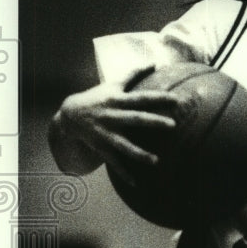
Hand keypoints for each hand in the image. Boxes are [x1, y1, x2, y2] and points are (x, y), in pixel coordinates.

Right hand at [51, 69, 176, 182]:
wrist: (69, 115)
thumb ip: (133, 75)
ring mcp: (106, 134)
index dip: (159, 98)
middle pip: (136, 119)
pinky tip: (137, 184)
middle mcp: (113, 116)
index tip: (177, 99)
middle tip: (173, 125)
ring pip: (124, 145)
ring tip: (156, 161)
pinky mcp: (101, 147)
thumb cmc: (97, 98)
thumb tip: (154, 63)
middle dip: (153, 122)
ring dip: (140, 154)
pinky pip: (114, 162)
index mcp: (118, 100)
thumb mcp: (113, 85)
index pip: (142, 98)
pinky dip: (124, 173)